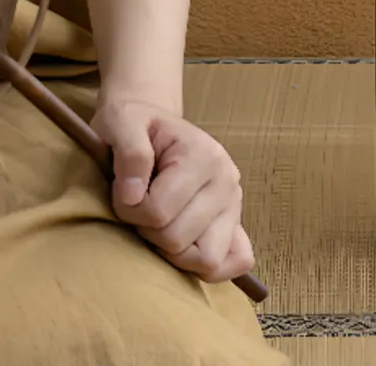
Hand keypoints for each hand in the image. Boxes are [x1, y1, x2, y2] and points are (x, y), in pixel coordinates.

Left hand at [91, 99, 255, 283]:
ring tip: (160, 226)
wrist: (155, 126)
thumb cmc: (136, 126)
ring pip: (205, 258)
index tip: (124, 192)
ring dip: (172, 253)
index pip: (158, 212)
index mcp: (204, 155)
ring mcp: (234, 203)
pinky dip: (211, 268)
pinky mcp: (235, 222)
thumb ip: (129, 152)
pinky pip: (237, 261)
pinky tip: (187, 253)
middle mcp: (227, 180)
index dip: (129, 210)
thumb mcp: (121, 122)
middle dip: (147, 232)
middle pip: (178, 240)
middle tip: (141, 209)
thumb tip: (133, 194)